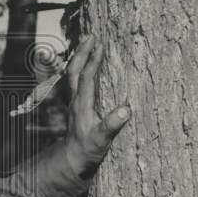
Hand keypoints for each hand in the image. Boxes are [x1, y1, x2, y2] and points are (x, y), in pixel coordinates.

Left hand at [64, 32, 130, 178]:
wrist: (71, 161)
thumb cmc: (87, 151)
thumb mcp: (100, 141)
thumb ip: (111, 126)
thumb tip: (126, 110)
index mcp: (82, 104)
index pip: (87, 77)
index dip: (93, 60)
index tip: (101, 44)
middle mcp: (75, 100)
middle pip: (74, 70)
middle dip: (82, 51)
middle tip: (91, 35)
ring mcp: (74, 102)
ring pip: (73, 74)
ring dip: (79, 57)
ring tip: (87, 42)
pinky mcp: (76, 106)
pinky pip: (76, 81)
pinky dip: (81, 68)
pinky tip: (87, 63)